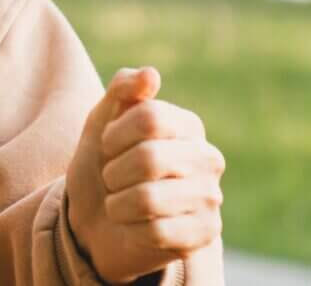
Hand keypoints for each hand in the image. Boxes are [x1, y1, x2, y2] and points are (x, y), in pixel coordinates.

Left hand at [67, 67, 223, 282]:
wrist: (99, 219)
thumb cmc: (105, 163)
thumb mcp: (102, 121)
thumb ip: (122, 90)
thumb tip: (151, 74)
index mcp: (189, 125)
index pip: (149, 117)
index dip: (114, 134)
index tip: (107, 146)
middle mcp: (209, 159)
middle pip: (150, 158)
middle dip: (114, 172)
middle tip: (113, 179)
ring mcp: (211, 199)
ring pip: (149, 198)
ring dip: (118, 203)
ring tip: (123, 202)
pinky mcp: (205, 235)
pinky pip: (157, 232)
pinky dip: (132, 229)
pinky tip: (137, 226)